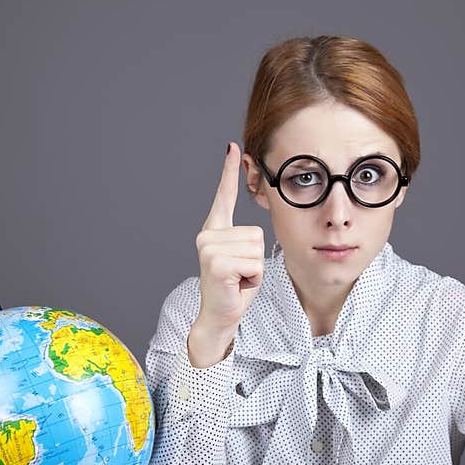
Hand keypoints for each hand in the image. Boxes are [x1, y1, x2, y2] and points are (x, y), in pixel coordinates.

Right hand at [194, 141, 265, 335]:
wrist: (220, 316)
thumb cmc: (235, 288)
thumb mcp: (244, 258)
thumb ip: (246, 240)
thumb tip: (254, 230)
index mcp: (214, 231)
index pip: (223, 196)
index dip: (229, 172)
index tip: (233, 148)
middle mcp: (207, 235)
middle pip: (256, 233)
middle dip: (256, 258)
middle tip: (240, 273)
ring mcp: (209, 248)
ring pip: (256, 248)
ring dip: (255, 269)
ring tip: (239, 278)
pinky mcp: (217, 262)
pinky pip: (254, 263)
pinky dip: (253, 278)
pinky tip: (237, 284)